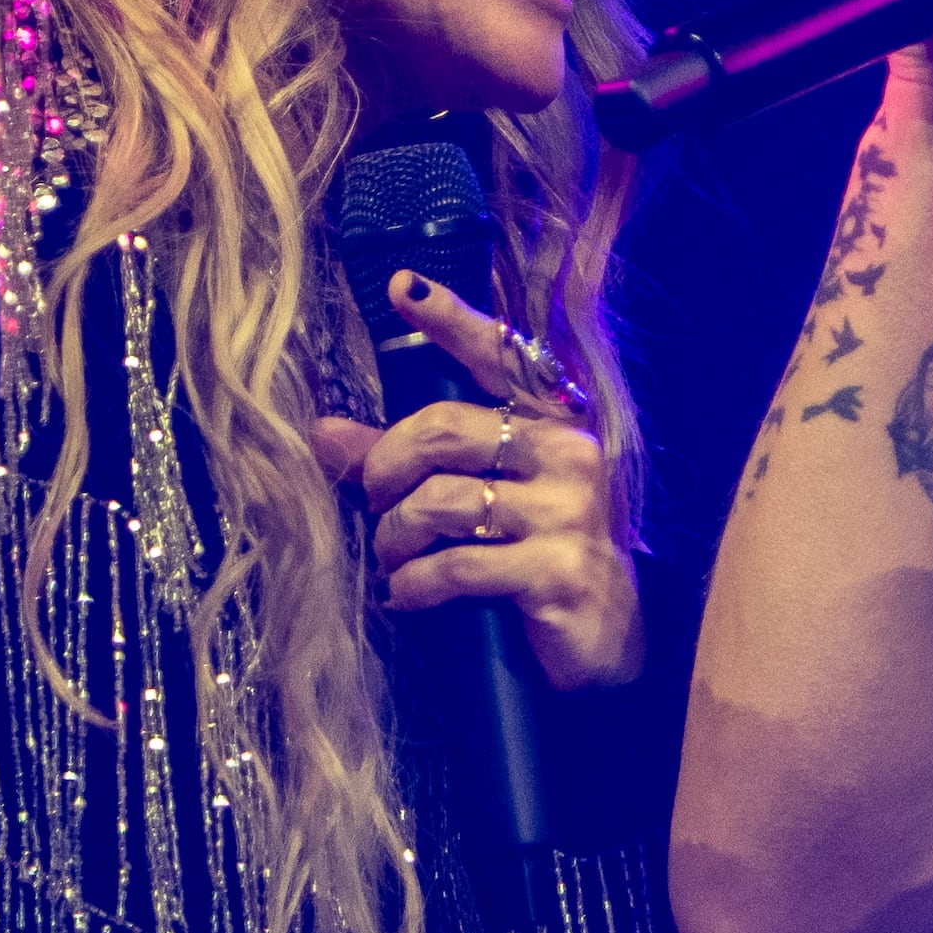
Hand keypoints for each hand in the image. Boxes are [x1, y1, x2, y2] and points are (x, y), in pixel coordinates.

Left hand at [310, 276, 642, 692]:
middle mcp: (571, 454)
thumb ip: (405, 463)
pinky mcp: (559, 571)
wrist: (609, 645)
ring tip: (392, 560)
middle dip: (386, 467)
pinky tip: (407, 595)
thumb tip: (323, 433)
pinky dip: (414, 584)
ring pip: (441, 502)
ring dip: (395, 536)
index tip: (403, 287)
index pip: (501, 356)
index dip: (452, 321)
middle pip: (443, 430)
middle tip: (374, 500)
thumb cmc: (537, 559)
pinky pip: (456, 565)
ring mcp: (570, 513)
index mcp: (555, 423)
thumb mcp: (480, 502)